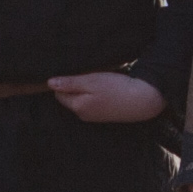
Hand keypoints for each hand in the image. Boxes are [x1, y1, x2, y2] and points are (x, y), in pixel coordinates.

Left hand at [49, 71, 166, 123]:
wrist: (142, 100)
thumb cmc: (117, 88)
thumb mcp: (91, 81)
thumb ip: (70, 83)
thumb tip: (49, 83)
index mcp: (77, 106)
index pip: (59, 93)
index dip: (67, 81)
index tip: (80, 74)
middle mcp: (82, 115)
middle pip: (70, 97)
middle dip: (76, 86)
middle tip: (91, 77)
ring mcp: (93, 117)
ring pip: (81, 100)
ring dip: (87, 91)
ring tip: (101, 83)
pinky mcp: (104, 116)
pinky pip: (92, 104)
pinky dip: (96, 96)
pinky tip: (107, 91)